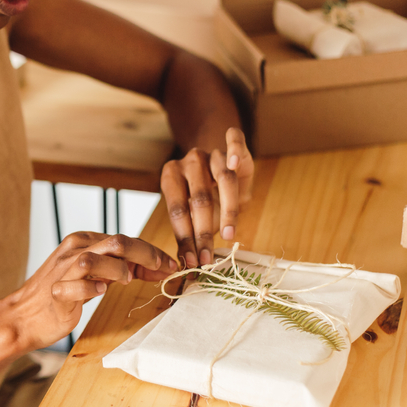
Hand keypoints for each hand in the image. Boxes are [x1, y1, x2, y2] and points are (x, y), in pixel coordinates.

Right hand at [9, 232, 176, 350]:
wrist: (24, 316)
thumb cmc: (62, 296)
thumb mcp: (94, 274)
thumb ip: (119, 266)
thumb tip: (155, 266)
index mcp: (83, 240)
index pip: (124, 238)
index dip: (151, 251)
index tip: (171, 264)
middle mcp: (73, 249)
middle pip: (116, 242)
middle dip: (146, 255)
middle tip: (163, 270)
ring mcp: (62, 269)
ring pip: (95, 258)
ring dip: (118, 270)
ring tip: (126, 281)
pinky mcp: (56, 292)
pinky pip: (76, 286)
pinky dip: (91, 289)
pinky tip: (100, 292)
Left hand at [160, 127, 254, 268]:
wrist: (219, 164)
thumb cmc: (204, 195)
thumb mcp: (193, 213)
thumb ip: (189, 233)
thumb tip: (186, 266)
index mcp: (171, 175)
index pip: (178, 210)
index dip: (185, 238)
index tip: (191, 262)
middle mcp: (190, 161)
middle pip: (199, 198)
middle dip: (202, 232)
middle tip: (207, 258)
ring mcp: (211, 151)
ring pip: (222, 178)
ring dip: (227, 210)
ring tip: (228, 235)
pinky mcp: (233, 145)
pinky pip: (234, 140)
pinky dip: (234, 150)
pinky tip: (234, 163)